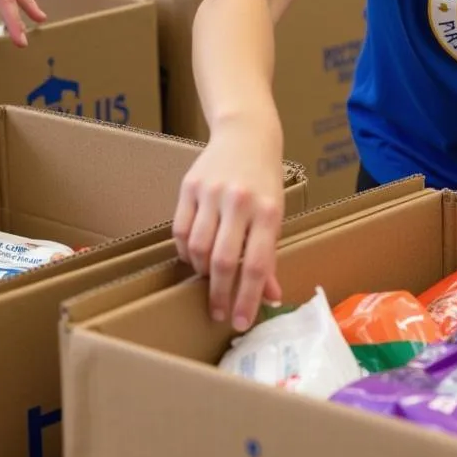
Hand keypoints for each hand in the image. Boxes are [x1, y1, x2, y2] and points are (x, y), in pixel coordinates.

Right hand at [172, 115, 284, 331]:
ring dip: (201, 272)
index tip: (240, 321)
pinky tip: (194, 257)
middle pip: (223, 260)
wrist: (246, 134)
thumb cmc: (265, 179)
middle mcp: (239, 201)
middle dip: (219, 294)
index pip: (255, 265)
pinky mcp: (189, 186)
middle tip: (218, 312)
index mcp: (268, 211)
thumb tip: (270, 296)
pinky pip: (181, 230)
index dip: (247, 299)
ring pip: (198, 248)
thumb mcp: (276, 213)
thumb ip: (270, 255)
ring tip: (208, 279)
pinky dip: (186, 251)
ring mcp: (212, 192)